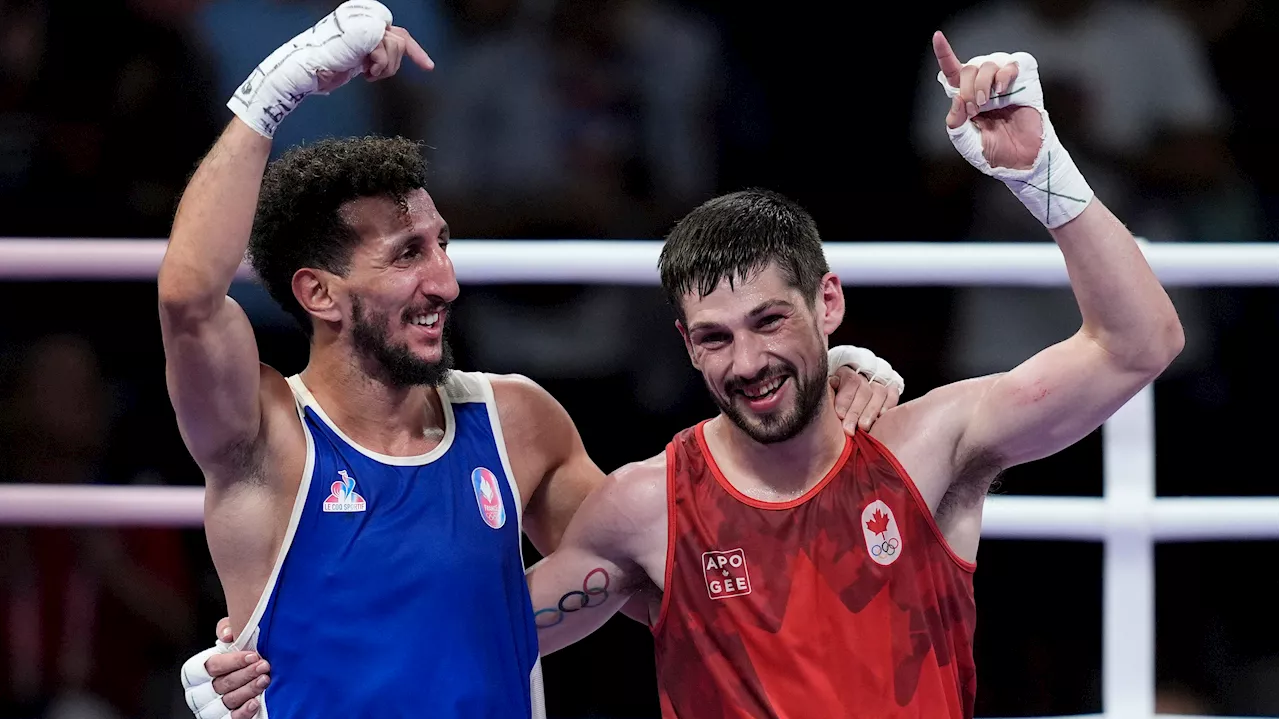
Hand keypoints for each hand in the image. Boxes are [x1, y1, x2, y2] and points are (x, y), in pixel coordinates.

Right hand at [183, 618, 269, 718]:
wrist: (250, 670)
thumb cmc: (238, 653)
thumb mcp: (232, 637)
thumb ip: (226, 628)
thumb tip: (227, 634)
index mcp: (196, 671)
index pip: (210, 666)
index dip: (231, 662)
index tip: (252, 655)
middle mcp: (200, 692)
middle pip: (221, 684)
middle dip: (245, 674)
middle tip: (264, 666)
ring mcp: (210, 708)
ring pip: (228, 701)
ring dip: (249, 690)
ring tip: (265, 679)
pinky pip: (232, 718)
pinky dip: (244, 711)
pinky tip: (256, 701)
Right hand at [316, 25, 433, 90]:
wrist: (307, 68)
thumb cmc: (327, 64)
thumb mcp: (360, 54)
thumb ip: (377, 48)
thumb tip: (397, 53)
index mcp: (363, 18)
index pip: (398, 32)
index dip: (415, 50)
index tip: (428, 66)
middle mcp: (365, 15)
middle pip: (400, 40)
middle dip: (392, 64)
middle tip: (374, 73)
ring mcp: (365, 21)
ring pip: (396, 46)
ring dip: (384, 67)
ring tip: (367, 71)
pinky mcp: (364, 31)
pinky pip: (385, 52)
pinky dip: (378, 67)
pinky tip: (364, 70)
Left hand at [830, 366, 899, 434]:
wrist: (841, 428)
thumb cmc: (828, 416)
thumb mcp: (824, 404)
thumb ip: (827, 394)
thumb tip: (831, 383)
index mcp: (843, 375)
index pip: (850, 380)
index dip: (845, 398)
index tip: (839, 415)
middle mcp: (860, 376)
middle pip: (864, 388)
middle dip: (855, 411)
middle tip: (848, 429)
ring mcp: (876, 384)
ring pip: (879, 391)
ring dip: (871, 411)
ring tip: (863, 428)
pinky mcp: (888, 393)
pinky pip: (892, 395)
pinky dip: (888, 405)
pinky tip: (880, 417)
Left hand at [933, 31, 1039, 170]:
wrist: (1021, 161)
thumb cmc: (993, 151)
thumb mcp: (966, 142)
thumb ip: (955, 123)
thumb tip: (956, 98)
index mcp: (966, 96)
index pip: (952, 71)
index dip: (944, 53)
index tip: (938, 37)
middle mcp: (983, 85)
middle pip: (969, 67)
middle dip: (967, 87)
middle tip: (974, 108)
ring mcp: (1003, 82)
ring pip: (988, 63)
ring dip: (983, 83)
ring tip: (988, 103)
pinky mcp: (1023, 81)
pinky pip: (1012, 63)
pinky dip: (1005, 74)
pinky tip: (1003, 91)